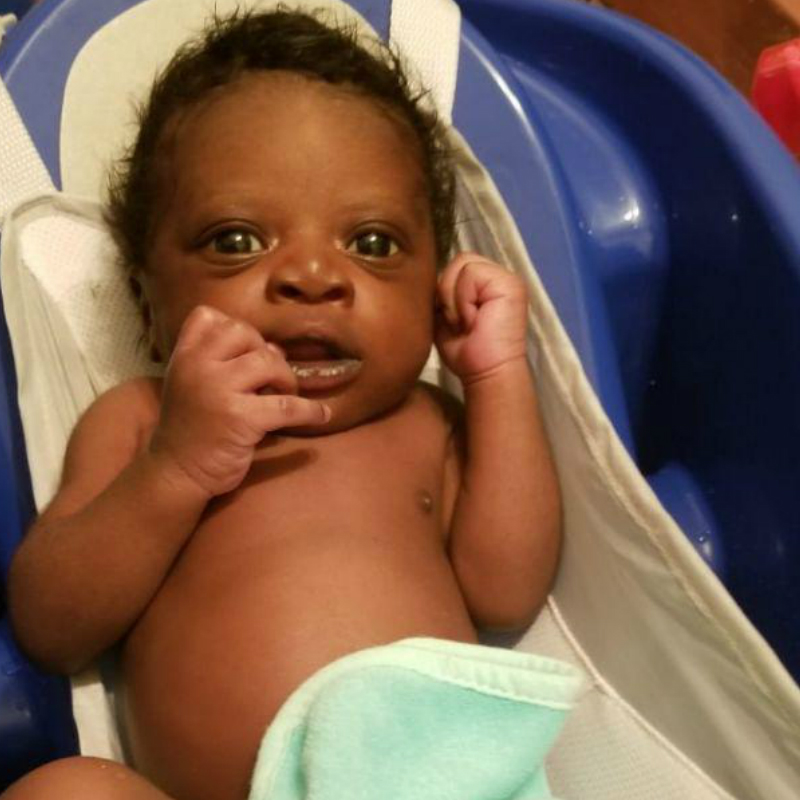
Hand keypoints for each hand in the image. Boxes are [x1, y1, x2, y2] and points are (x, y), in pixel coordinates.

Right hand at [149, 306, 329, 496]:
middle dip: (263, 351)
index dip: (234, 330)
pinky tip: (321, 415)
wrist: (177, 471)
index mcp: (184, 357)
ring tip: (284, 395)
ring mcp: (219, 390)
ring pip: (268, 361)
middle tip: (268, 378)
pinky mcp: (240, 418)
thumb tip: (276, 349)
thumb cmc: (192, 428)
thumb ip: (227, 362)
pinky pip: (287, 406)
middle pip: (243, 332)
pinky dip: (309, 410)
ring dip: (284, 378)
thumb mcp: (196, 385)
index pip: (207, 317)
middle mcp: (198, 367)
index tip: (246, 352)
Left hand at [435, 253, 528, 382]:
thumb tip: (426, 274)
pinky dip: (462, 300)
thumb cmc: (464, 351)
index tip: (451, 320)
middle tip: (457, 322)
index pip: (455, 265)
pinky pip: (470, 273)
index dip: (444, 290)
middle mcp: (498, 276)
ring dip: (454, 298)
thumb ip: (441, 291)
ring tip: (464, 322)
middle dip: (447, 292)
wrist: (484, 373)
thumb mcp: (444, 314)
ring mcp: (506, 277)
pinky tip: (472, 321)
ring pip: (462, 264)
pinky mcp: (510, 283)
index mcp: (485, 282)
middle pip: (458, 260)